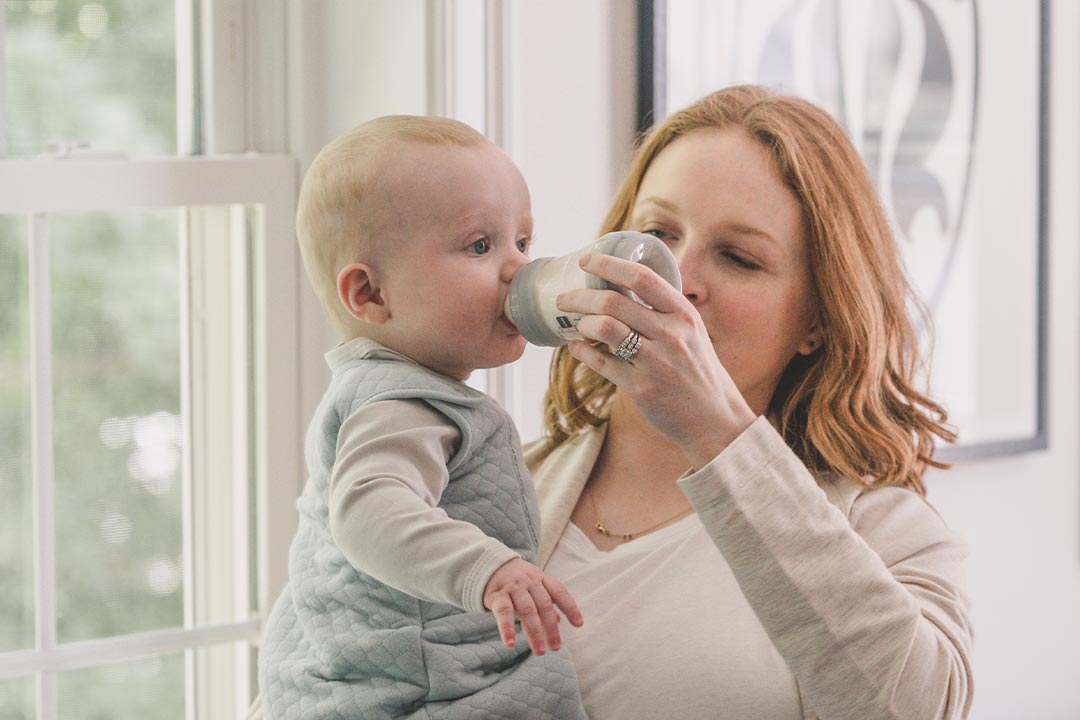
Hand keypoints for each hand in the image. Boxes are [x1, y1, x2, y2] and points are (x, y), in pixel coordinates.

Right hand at [482, 558, 583, 654]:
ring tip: (540, 651)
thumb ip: (546, 602)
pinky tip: (510, 644)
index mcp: (541, 578)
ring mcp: (513, 588)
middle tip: (556, 648)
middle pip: (544, 605)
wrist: (489, 566)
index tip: (579, 624)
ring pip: (527, 610)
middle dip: (551, 628)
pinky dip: (507, 628)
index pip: (559, 592)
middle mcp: (529, 582)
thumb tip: (561, 621)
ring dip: (535, 632)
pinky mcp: (497, 596)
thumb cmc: (517, 581)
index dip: (570, 607)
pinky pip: (503, 612)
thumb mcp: (534, 586)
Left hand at [557, 252, 756, 468]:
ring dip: (581, 323)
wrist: (714, 418)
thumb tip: (622, 285)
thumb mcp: (691, 332)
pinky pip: (602, 363)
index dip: (609, 265)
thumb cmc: (698, 371)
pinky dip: (582, 352)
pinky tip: (576, 347)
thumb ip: (663, 310)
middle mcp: (671, 334)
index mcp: (683, 314)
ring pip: (605, 329)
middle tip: (564, 298)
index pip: (642, 278)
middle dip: (580, 297)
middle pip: (614, 302)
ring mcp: (656, 362)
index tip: (587, 260)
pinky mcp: (641, 389)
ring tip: (573, 324)